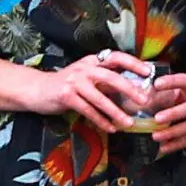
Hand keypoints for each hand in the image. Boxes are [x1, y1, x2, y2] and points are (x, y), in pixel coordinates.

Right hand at [26, 50, 151, 132]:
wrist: (37, 89)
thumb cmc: (67, 84)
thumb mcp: (88, 78)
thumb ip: (106, 81)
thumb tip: (132, 88)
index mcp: (93, 61)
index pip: (116, 57)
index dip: (133, 63)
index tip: (148, 71)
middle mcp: (85, 68)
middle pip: (111, 77)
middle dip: (130, 89)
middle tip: (144, 100)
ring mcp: (74, 81)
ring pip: (100, 98)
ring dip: (116, 112)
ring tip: (128, 123)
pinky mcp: (66, 95)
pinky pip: (87, 110)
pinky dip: (100, 120)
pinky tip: (110, 128)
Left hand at [150, 75, 185, 155]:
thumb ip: (172, 91)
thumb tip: (147, 93)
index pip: (185, 81)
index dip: (172, 81)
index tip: (156, 83)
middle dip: (174, 113)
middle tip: (157, 118)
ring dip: (173, 132)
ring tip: (156, 136)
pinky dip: (176, 145)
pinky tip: (163, 148)